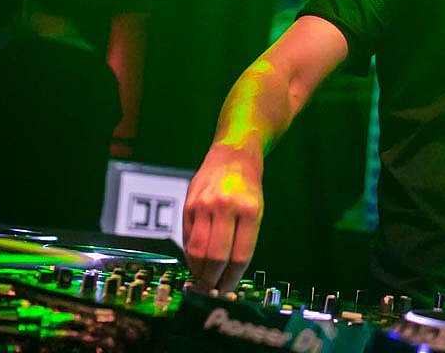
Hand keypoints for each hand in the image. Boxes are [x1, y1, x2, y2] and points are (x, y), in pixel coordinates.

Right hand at [182, 144, 264, 291]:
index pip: (239, 256)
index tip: (228, 290)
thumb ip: (242, 240)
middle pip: (215, 257)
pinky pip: (187, 238)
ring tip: (203, 278)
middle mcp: (225, 207)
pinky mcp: (188, 204)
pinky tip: (196, 260)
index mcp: (249, 210)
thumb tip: (227, 274)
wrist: (232, 154)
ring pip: (197, 251)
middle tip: (212, 289)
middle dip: (213, 280)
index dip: (232, 279)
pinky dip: (191, 254)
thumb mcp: (256, 210)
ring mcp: (204, 205)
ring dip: (198, 271)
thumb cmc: (247, 186)